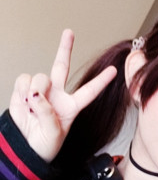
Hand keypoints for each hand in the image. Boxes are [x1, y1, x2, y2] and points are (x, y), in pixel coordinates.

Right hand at [9, 29, 116, 161]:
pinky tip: (24, 102)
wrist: (25, 147)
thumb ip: (47, 114)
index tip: (114, 70)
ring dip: (35, 91)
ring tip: (34, 109)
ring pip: (39, 77)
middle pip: (61, 66)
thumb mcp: (54, 134)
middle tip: (69, 32)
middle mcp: (57, 94)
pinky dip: (21, 91)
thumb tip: (35, 94)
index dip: (101, 81)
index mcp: (72, 106)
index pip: (89, 91)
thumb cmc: (45, 144)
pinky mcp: (23, 90)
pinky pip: (23, 81)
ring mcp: (41, 91)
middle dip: (65, 48)